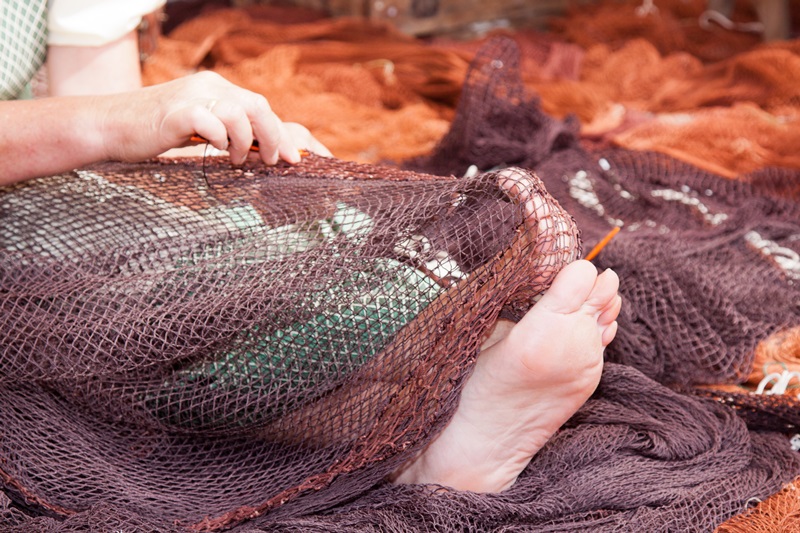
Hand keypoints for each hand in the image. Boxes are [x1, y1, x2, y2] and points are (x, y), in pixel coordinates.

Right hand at [102, 71, 329, 164]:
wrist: (110, 126)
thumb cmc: (155, 133)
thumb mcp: (198, 128)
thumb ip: (226, 132)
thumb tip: (261, 153)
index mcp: (216, 88)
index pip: (260, 106)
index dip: (280, 132)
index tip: (293, 158)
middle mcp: (208, 86)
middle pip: (257, 106)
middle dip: (273, 137)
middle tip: (273, 162)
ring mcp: (193, 96)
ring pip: (239, 112)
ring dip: (246, 141)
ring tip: (237, 159)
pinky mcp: (177, 111)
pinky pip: (212, 121)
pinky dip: (220, 139)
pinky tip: (214, 150)